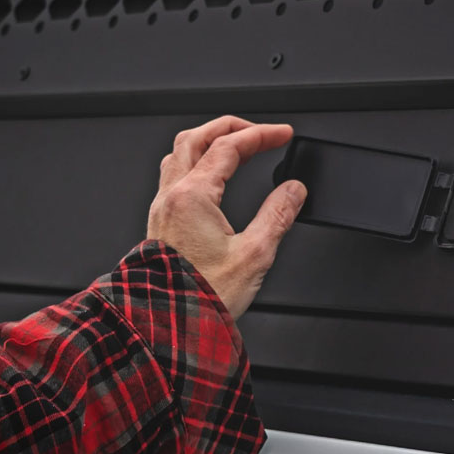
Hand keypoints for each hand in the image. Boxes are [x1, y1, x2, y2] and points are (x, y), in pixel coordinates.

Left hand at [147, 116, 306, 319]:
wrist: (168, 327)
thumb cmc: (202, 297)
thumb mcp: (254, 255)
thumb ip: (277, 215)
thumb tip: (294, 190)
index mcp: (194, 197)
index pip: (230, 146)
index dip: (261, 135)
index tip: (283, 134)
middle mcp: (172, 196)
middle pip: (196, 137)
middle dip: (231, 126)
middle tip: (259, 130)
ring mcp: (162, 208)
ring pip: (179, 153)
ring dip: (208, 140)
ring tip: (234, 144)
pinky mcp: (160, 222)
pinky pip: (173, 174)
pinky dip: (196, 161)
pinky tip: (209, 175)